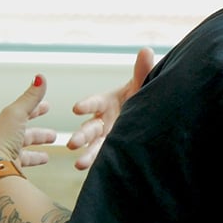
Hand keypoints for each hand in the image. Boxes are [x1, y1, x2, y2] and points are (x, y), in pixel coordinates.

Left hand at [0, 75, 56, 168]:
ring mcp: (4, 156)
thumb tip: (41, 76)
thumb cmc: (1, 140)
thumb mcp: (18, 113)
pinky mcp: (9, 170)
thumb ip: (31, 97)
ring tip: (50, 150)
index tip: (47, 106)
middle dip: (38, 133)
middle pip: (23, 133)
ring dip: (37, 148)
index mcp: (2, 124)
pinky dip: (35, 160)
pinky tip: (45, 160)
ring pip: (24, 150)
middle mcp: (1, 139)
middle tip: (53, 134)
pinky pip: (24, 163)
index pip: (20, 112)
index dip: (35, 108)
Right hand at [67, 47, 154, 169]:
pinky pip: (103, 157)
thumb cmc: (141, 94)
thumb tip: (146, 50)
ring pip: (93, 145)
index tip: (77, 109)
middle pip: (89, 127)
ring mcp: (106, 136)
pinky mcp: (112, 148)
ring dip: (86, 154)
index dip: (87, 105)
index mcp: (106, 102)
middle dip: (81, 135)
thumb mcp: (142, 83)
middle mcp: (102, 120)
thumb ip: (142, 69)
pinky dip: (97, 164)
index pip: (95, 102)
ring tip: (79, 165)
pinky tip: (91, 173)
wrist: (149, 111)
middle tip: (72, 143)